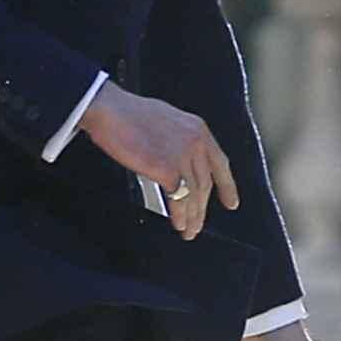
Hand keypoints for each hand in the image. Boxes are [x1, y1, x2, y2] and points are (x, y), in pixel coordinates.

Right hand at [77, 82, 237, 239]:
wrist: (109, 111)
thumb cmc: (127, 113)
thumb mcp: (166, 119)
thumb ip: (178, 139)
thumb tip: (178, 160)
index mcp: (197, 129)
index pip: (220, 163)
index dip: (227, 186)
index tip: (231, 202)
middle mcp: (196, 143)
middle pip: (206, 184)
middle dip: (203, 209)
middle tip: (199, 224)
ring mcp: (183, 157)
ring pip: (195, 195)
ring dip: (193, 217)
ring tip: (189, 230)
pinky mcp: (169, 171)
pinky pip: (180, 200)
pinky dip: (180, 215)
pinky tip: (179, 223)